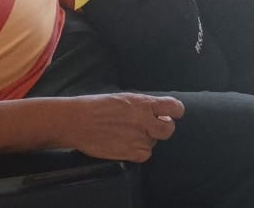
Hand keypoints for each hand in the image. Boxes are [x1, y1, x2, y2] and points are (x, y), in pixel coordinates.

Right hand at [55, 93, 183, 162]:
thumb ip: (142, 105)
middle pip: (169, 129)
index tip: (172, 114)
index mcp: (143, 103)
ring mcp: (137, 138)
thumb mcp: (124, 98)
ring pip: (154, 143)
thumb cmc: (97, 106)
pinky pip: (145, 155)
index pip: (174, 107)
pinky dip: (140, 152)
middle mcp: (144, 121)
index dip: (175, 112)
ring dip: (146, 140)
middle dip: (164, 128)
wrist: (77, 121)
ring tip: (129, 134)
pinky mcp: (129, 152)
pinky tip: (128, 145)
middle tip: (154, 126)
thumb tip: (155, 110)